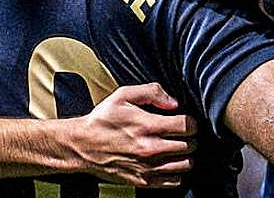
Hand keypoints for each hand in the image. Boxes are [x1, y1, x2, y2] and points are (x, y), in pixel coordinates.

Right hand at [65, 83, 196, 188]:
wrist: (82, 145)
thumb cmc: (102, 120)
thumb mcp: (123, 95)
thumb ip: (152, 92)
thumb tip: (173, 102)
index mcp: (148, 126)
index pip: (187, 126)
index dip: (191, 122)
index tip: (186, 121)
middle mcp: (150, 148)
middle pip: (190, 146)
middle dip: (190, 138)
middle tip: (183, 134)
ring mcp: (147, 167)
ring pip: (185, 165)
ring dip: (186, 155)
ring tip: (178, 148)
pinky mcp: (142, 181)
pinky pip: (173, 181)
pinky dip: (176, 173)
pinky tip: (170, 162)